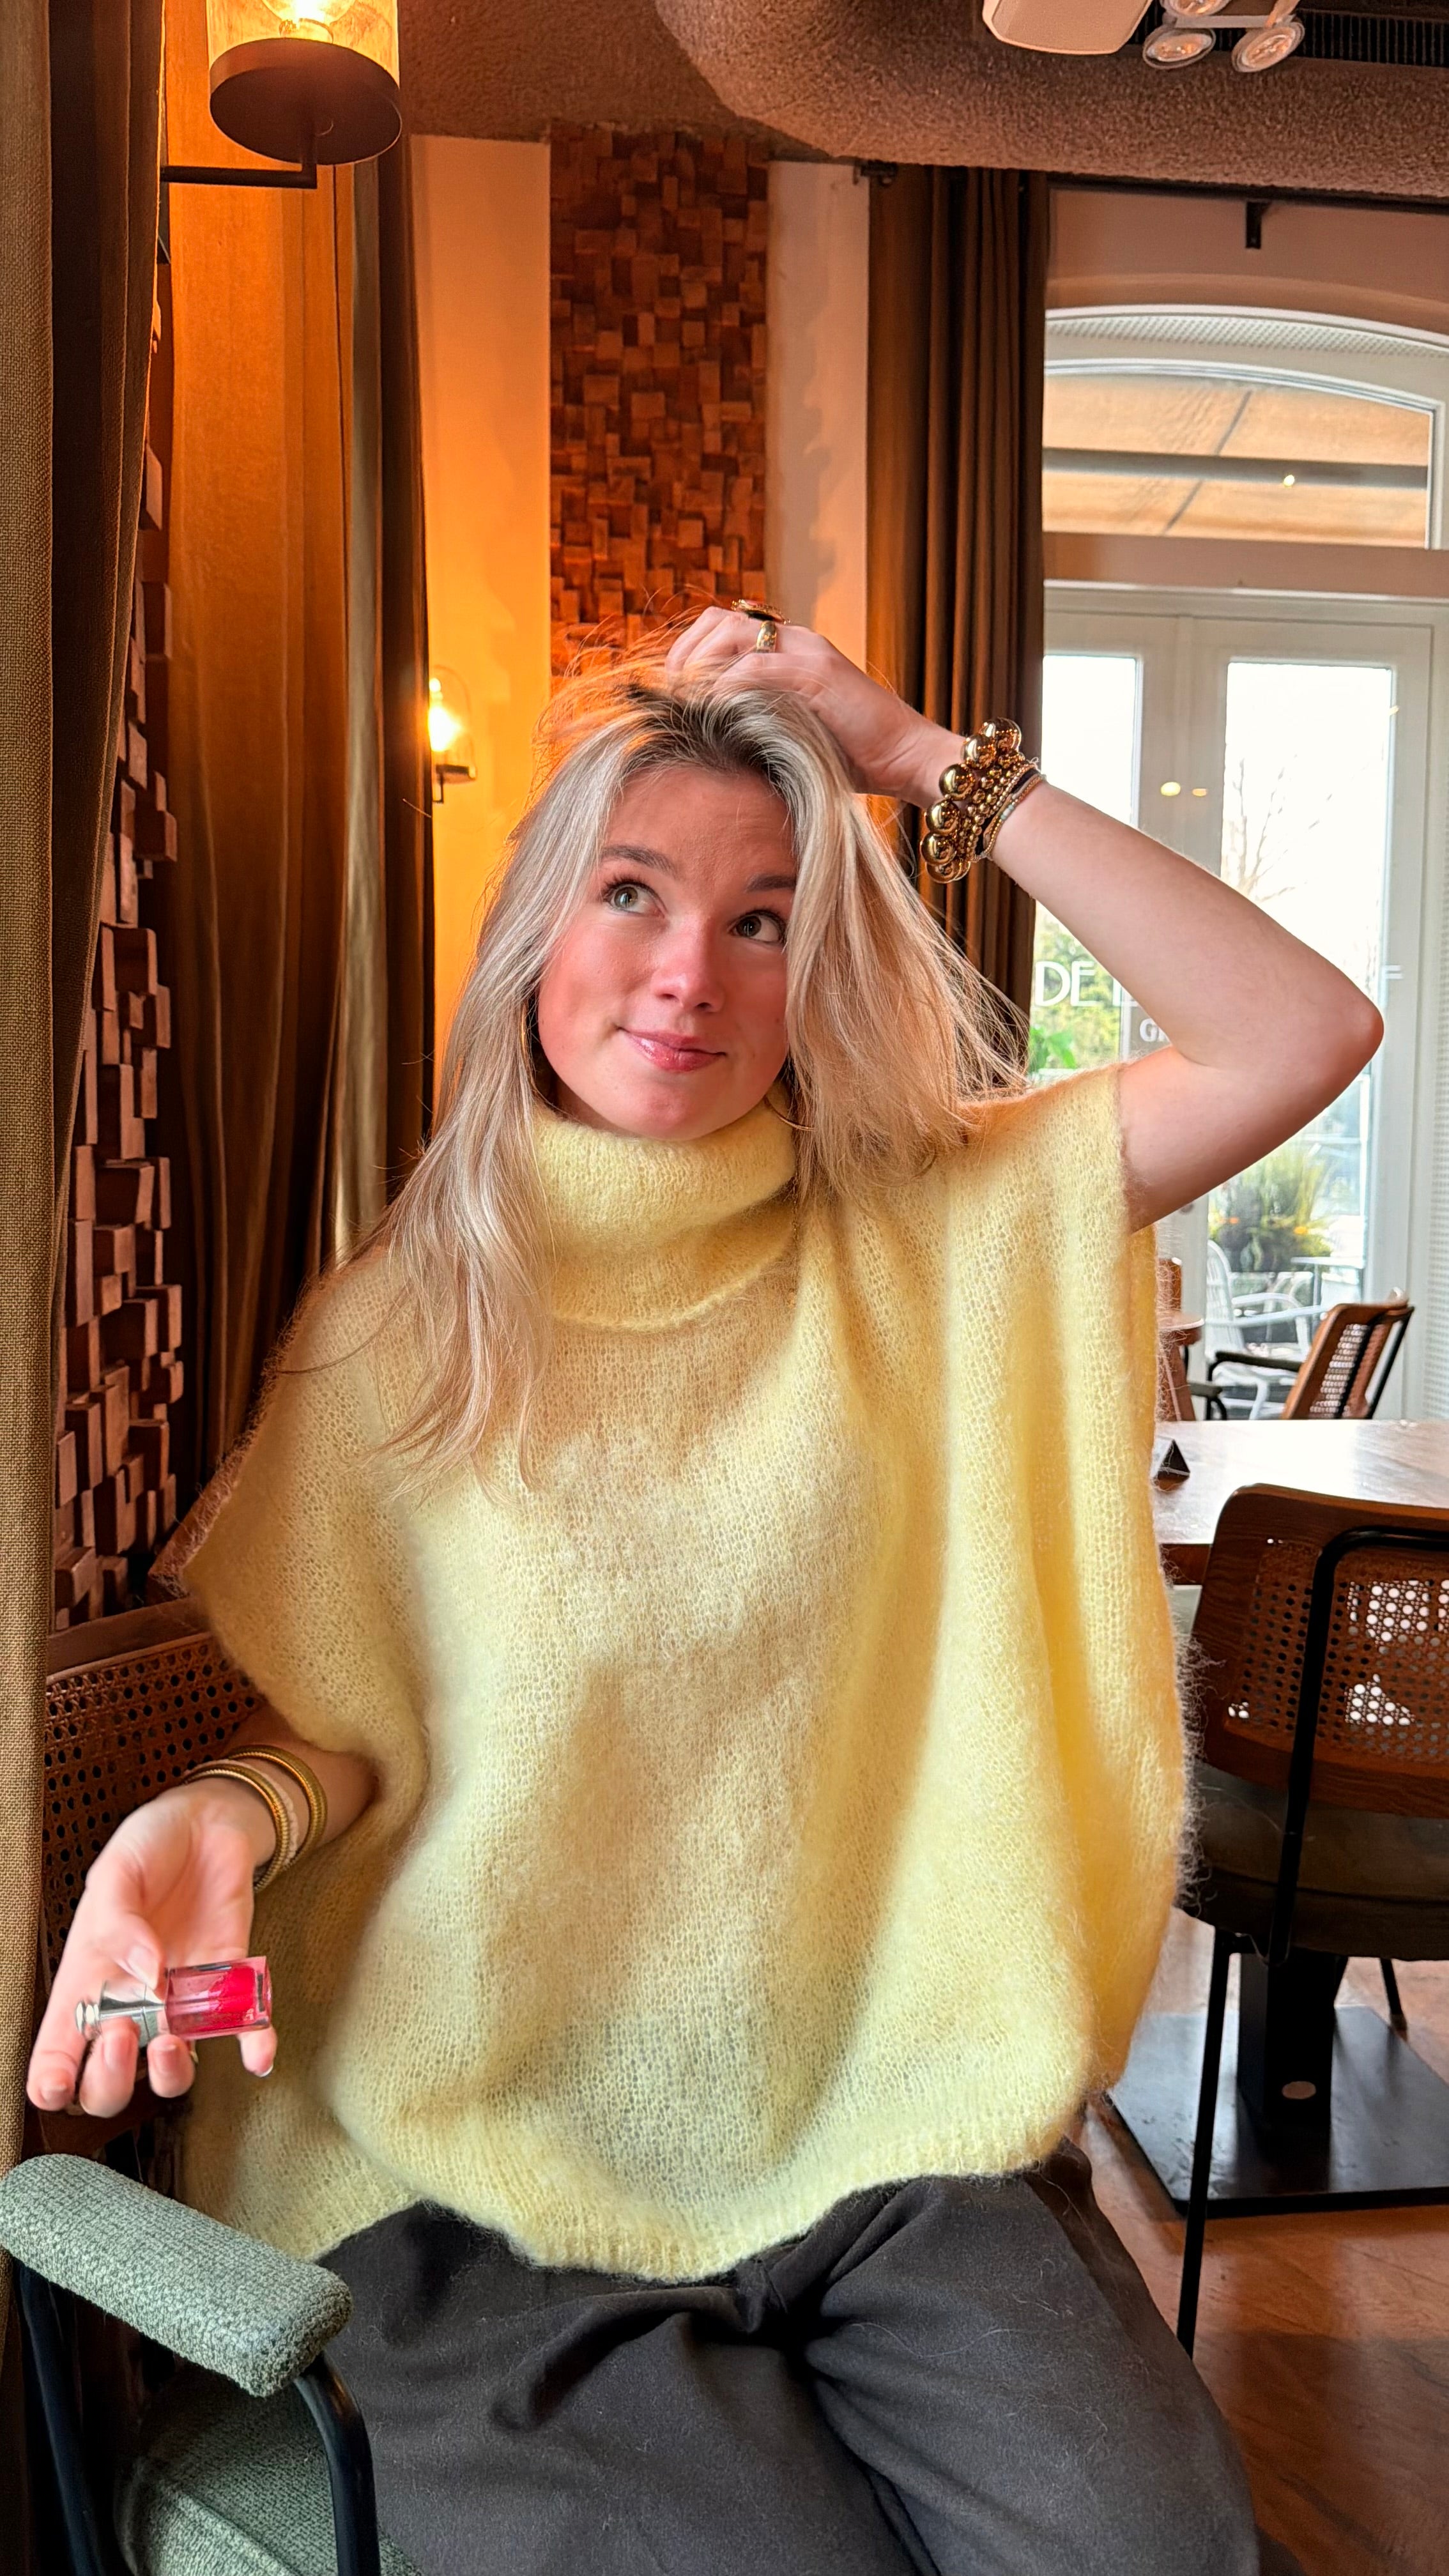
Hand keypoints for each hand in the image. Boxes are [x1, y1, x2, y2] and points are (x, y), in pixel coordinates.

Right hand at [26, 1779, 277, 2118]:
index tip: (56, 2086)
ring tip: (172, 2038)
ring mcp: (180, 2000)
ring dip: (170, 2071)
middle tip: (121, 2033)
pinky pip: (241, 2028)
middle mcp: (131, 2002)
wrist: (207, 1823)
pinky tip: (258, 2054)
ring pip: (171, 2070)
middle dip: (109, 2077)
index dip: (52, 2080)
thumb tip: (145, 1971)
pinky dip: (254, 2046)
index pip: (59, 2048)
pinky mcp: (227, 1983)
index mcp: (88, 1980)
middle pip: (109, 2079)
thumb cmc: (150, 1847)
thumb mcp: (117, 1871)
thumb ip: (118, 1921)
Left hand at [664, 608, 957, 803]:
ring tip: (688, 702)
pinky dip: (726, 688)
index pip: (724, 626)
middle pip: (719, 620)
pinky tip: (715, 714)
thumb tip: (709, 738)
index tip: (674, 689)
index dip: (690, 652)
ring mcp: (809, 652)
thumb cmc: (854, 757)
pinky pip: (755, 667)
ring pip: (732, 635)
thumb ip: (759, 720)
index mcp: (792, 649)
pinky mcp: (818, 673)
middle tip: (672, 693)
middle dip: (685, 654)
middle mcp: (798, 640)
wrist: (909, 757)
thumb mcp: (795, 731)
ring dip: (700, 667)